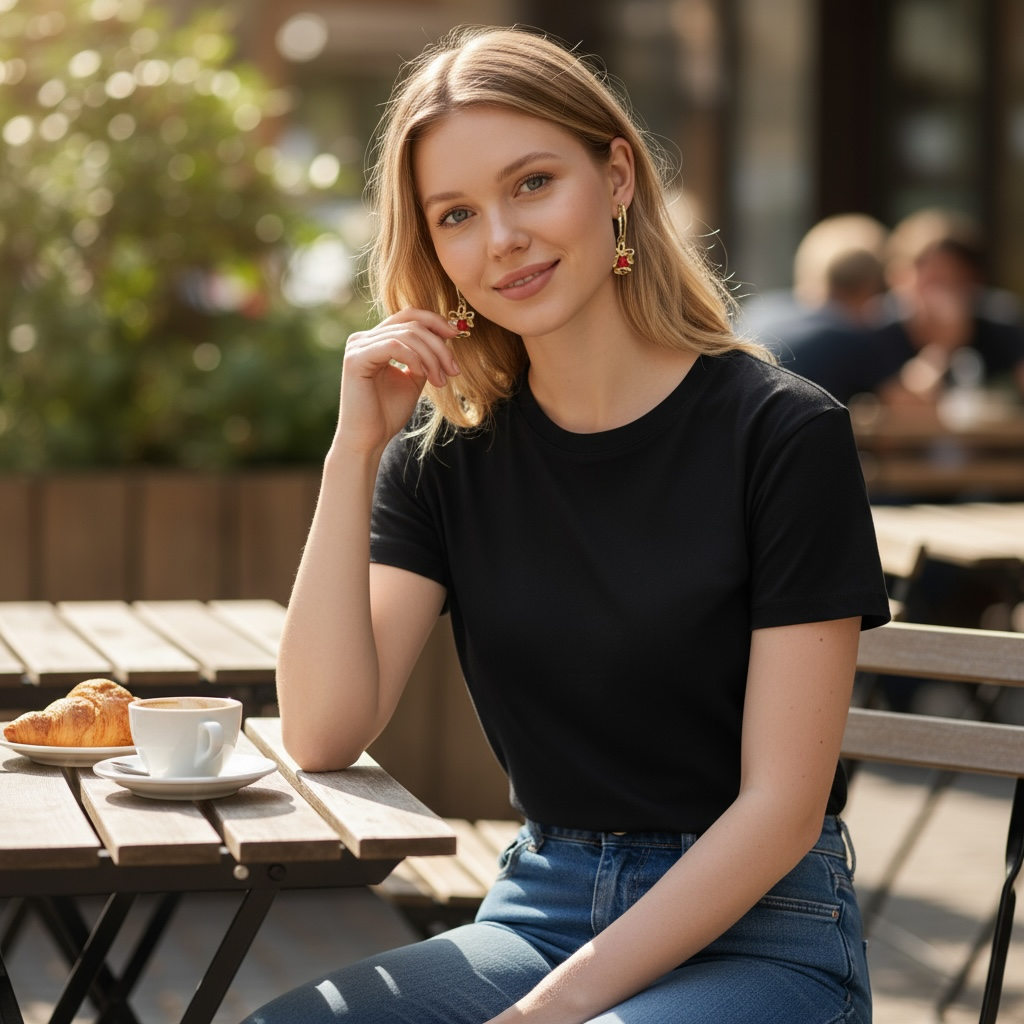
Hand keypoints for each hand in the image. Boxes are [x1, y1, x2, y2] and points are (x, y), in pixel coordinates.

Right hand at [335, 307, 460, 454]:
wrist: (369, 440)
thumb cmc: (388, 413)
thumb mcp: (413, 379)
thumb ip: (424, 357)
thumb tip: (444, 337)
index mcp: (375, 340)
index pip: (408, 315)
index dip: (434, 321)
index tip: (457, 335)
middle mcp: (363, 338)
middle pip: (411, 324)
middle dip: (439, 346)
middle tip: (454, 370)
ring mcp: (357, 347)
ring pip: (406, 335)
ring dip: (431, 357)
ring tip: (440, 381)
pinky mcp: (355, 359)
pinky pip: (393, 346)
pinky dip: (414, 358)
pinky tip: (423, 375)